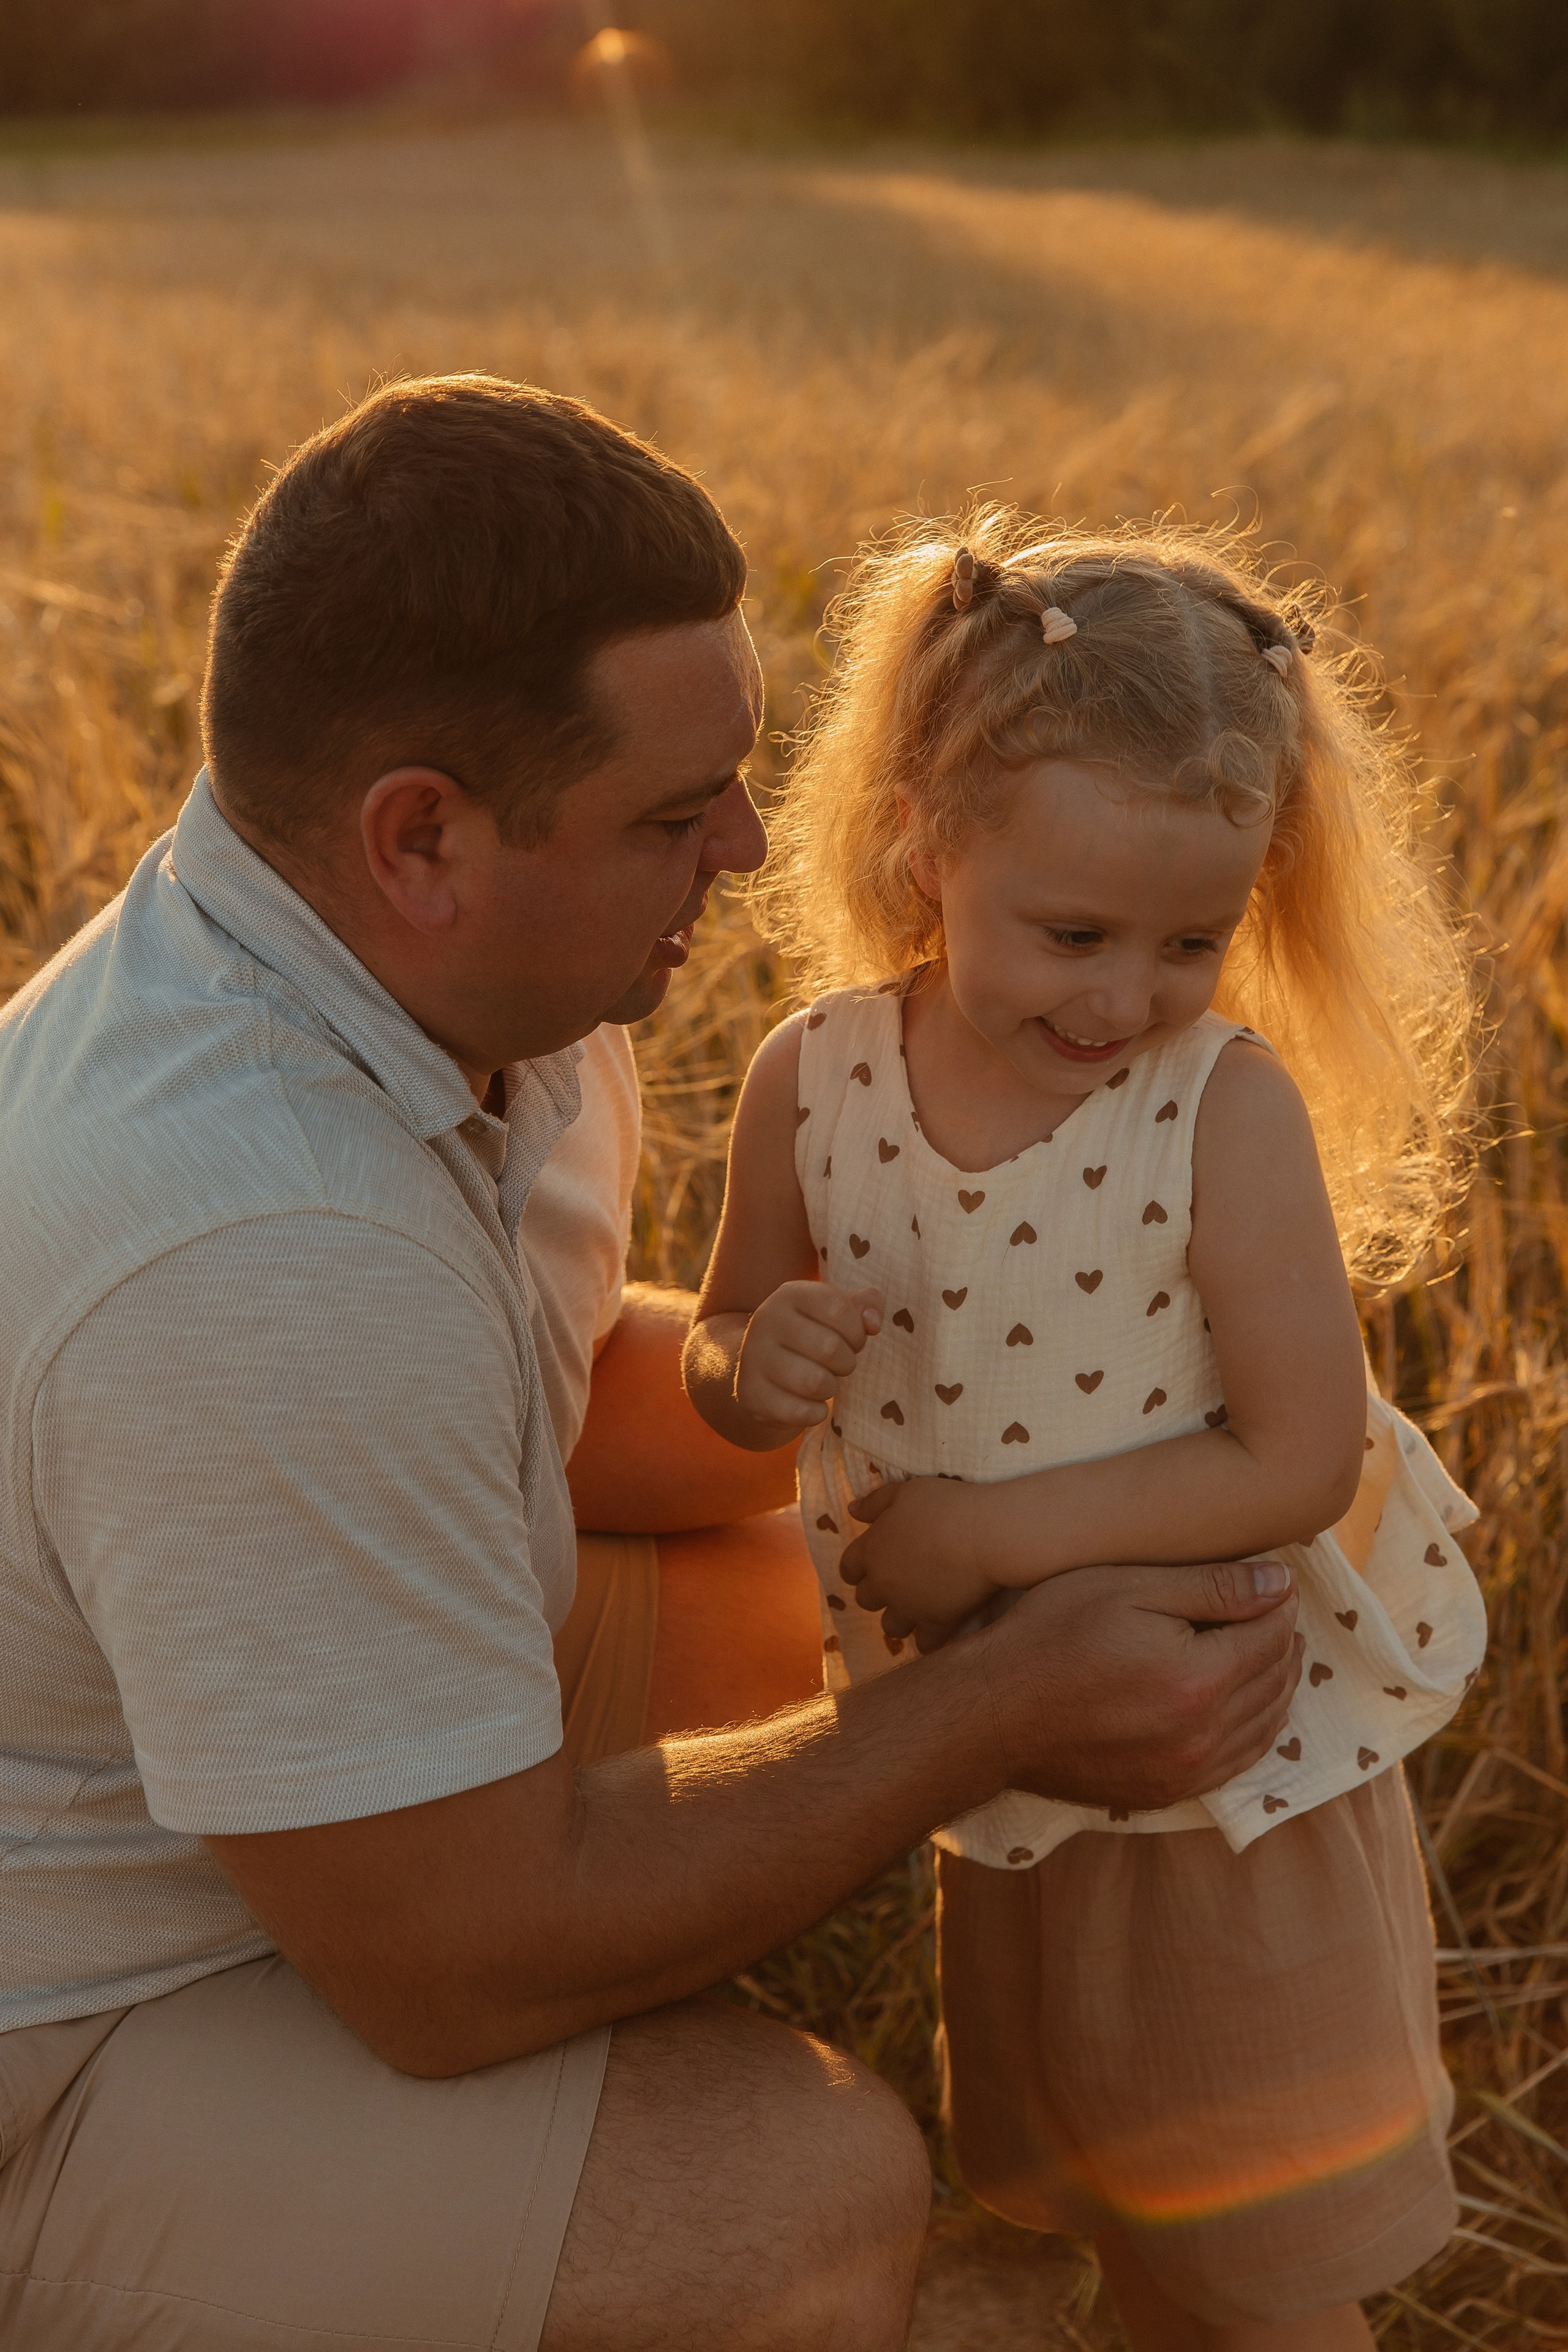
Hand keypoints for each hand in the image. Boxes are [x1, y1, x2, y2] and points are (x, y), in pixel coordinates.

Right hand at [734, 1281, 882, 1441]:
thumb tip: (873, 1323)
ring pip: (815, 1382)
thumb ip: (866, 1305)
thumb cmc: (812, 1336)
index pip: (838, 1308)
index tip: (852, 1340)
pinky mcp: (752, 1394)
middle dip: (846, 1362)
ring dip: (830, 1388)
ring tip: (823, 1382)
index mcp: (790, 1294)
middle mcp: (766, 1319)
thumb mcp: (837, 1312)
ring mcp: (753, 1357)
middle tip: (838, 1365)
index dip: (856, 1331)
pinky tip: (810, 1403)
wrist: (760, 1368)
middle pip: (829, 1348)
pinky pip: (801, 1411)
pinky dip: (816, 1412)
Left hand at [839, 1477, 994, 1650]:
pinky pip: (925, 1645)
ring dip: (900, 1618)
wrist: (987, 1534)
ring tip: (918, 1607)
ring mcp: (910, 1607)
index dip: (858, 1568)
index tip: (872, 1565)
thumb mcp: (906, 1492)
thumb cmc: (946, 1506)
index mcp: (872, 1550)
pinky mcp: (937, 1623)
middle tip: (900, 1582)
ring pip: (890, 1627)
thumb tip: (852, 1510)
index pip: (848, 1569)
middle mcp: (884, 1583)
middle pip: (866, 1600)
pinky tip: (939, 1627)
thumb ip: (875, 1502)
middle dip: (879, 1593)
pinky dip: (930, 1639)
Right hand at [974, 1558, 1301, 1812]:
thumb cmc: (1052, 1636)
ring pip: (1265, 1725)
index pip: (1273, 1635)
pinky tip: (1248, 1706)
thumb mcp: (1127, 1590)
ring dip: (1276, 1686)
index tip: (1273, 1583)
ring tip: (1273, 1653)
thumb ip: (1213, 1588)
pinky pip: (1237, 1763)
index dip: (1278, 1603)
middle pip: (1274, 1680)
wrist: (993, 1714)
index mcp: (1199, 1677)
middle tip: (1276, 1612)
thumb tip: (1283, 1585)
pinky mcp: (1167, 1792)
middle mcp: (1203, 1734)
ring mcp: (1187, 1771)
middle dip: (1282, 1641)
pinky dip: (1255, 1729)